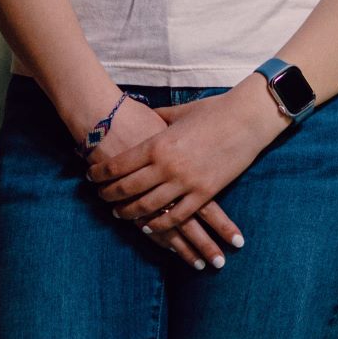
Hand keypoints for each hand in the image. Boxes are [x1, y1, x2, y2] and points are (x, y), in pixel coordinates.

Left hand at [87, 81, 287, 241]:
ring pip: (148, 206)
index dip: (102, 173)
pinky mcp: (204, 194)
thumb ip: (158, 118)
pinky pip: (176, 216)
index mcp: (158, 143)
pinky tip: (147, 227)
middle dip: (110, 195)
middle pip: (128, 188)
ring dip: (129, 212)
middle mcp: (167, 166)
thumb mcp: (179, 113)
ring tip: (118, 214)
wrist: (246, 119)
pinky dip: (159, 225)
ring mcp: (186, 182)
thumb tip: (143, 115)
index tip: (91, 177)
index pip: (120, 164)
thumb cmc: (213, 111)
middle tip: (100, 198)